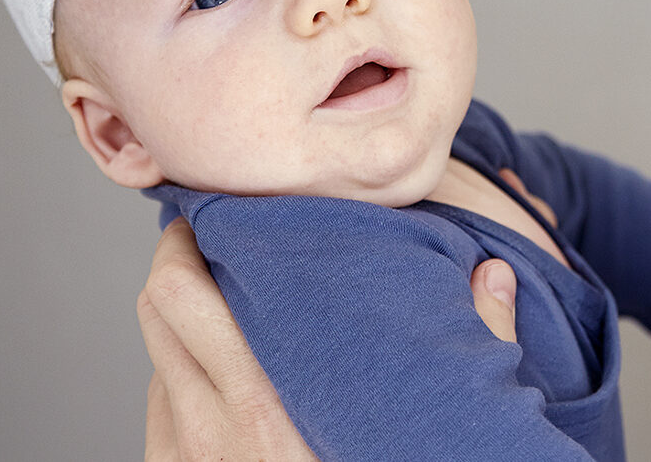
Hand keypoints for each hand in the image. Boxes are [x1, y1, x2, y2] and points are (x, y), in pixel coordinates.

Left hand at [139, 218, 517, 459]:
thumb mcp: (430, 436)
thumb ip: (474, 344)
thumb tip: (495, 277)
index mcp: (265, 402)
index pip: (183, 295)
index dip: (187, 240)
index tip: (213, 212)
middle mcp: (212, 426)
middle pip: (157, 307)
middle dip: (176, 260)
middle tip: (209, 238)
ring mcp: (189, 456)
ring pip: (155, 354)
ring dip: (183, 320)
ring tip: (226, 305)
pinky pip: (159, 405)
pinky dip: (181, 376)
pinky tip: (224, 374)